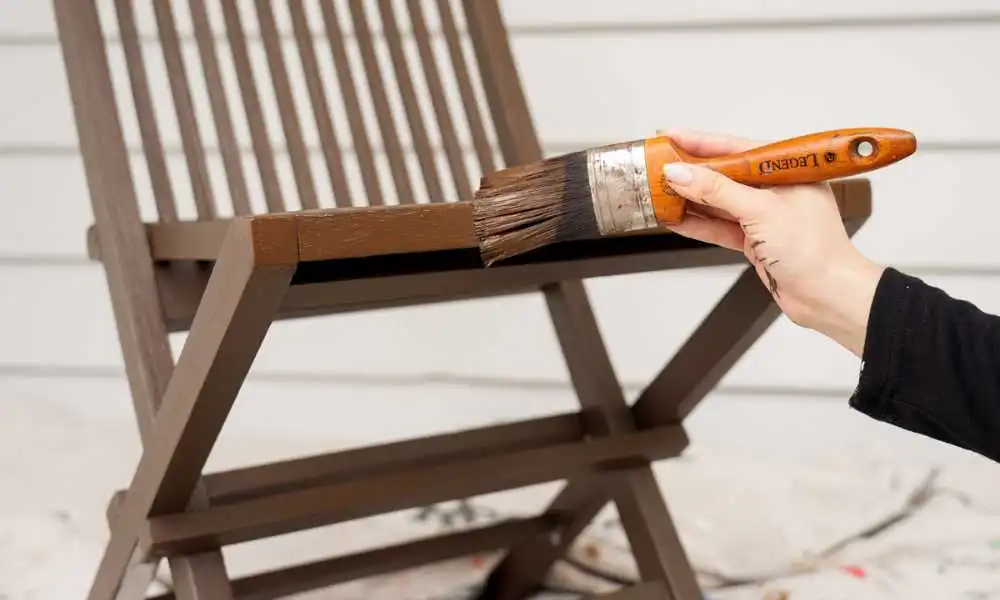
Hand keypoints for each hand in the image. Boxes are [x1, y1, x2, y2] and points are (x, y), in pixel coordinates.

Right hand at [656, 128, 884, 356]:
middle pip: (723, 174)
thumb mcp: (762, 211)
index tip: (670, 136)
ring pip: (718, 202)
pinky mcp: (756, 241)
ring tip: (659, 192)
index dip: (701, 142)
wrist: (828, 296)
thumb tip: (683, 173)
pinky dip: (698, 224)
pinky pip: (720, 227)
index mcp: (787, 170)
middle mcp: (776, 190)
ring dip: (689, 199)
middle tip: (658, 165)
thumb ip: (718, 191)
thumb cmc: (816, 252)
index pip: (736, 148)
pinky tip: (675, 219)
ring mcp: (765, 216)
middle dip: (690, 172)